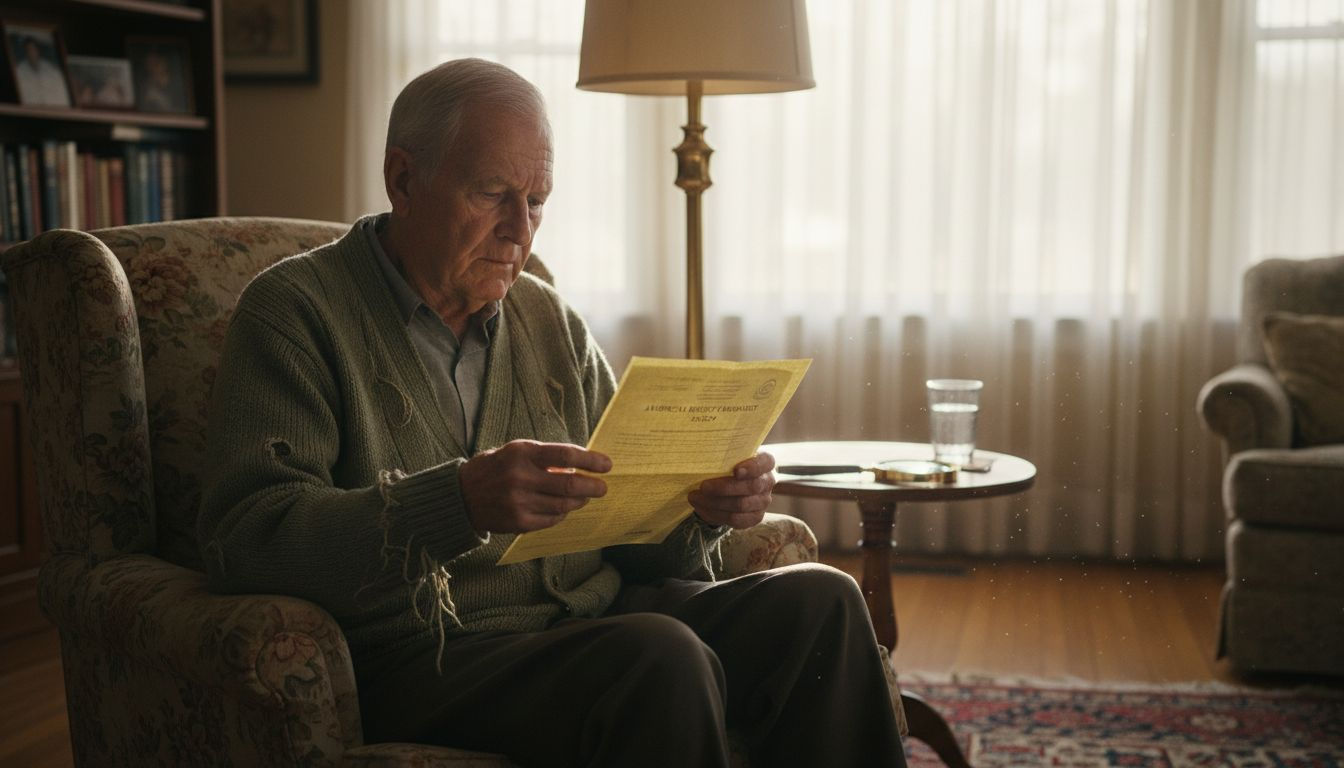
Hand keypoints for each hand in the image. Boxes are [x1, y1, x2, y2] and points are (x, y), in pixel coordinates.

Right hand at [459, 440, 610, 533]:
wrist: (461, 496)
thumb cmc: (494, 468)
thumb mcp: (515, 452)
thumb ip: (544, 457)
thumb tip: (580, 464)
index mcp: (521, 453)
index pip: (565, 455)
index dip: (591, 460)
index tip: (607, 464)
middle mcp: (520, 477)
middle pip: (569, 484)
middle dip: (593, 486)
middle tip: (603, 487)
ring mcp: (518, 502)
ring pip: (563, 505)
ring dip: (579, 501)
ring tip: (584, 497)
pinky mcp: (517, 522)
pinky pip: (551, 520)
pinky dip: (562, 514)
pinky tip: (563, 509)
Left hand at [689, 451, 775, 529]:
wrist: (729, 486)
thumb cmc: (728, 465)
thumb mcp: (728, 456)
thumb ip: (723, 455)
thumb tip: (702, 455)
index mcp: (765, 462)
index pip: (766, 463)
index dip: (752, 467)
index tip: (735, 470)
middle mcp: (768, 482)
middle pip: (751, 487)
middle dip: (724, 488)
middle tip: (703, 486)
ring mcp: (763, 501)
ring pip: (741, 505)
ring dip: (714, 502)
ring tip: (695, 497)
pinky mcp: (755, 517)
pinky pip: (735, 519)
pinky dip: (715, 514)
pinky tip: (701, 507)